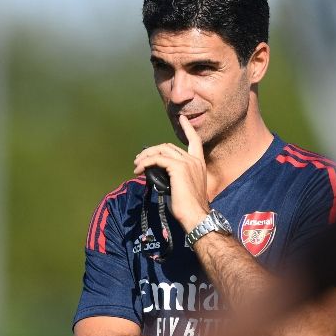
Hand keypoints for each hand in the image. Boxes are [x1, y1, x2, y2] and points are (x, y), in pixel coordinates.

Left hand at [134, 115, 210, 230]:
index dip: (188, 129)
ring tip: (136, 165)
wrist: (196, 216)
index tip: (182, 118)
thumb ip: (175, 177)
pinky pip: (157, 160)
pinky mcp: (178, 168)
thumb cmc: (190, 208)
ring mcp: (187, 163)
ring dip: (146, 156)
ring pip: (162, 151)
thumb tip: (159, 175)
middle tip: (139, 159)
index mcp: (199, 164)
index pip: (195, 141)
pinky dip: (145, 163)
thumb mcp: (184, 187)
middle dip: (152, 151)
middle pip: (169, 146)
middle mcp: (194, 160)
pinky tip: (138, 170)